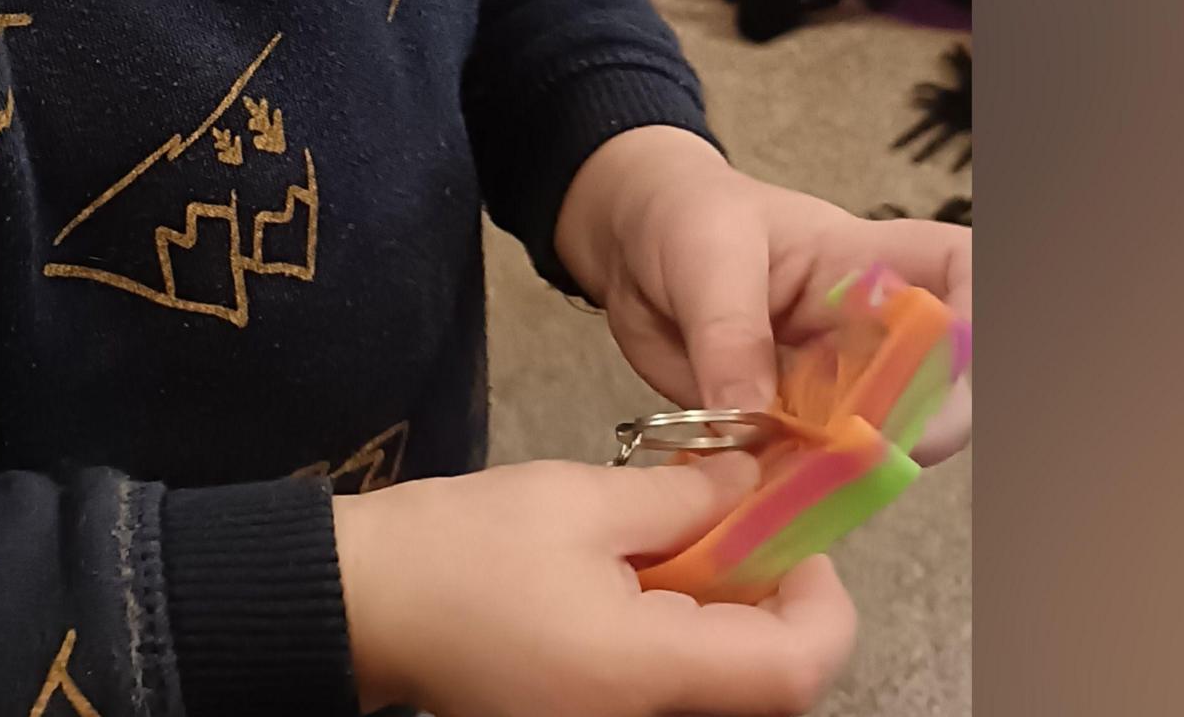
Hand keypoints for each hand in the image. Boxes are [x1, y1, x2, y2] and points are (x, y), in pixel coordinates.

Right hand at [333, 456, 854, 716]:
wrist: (361, 605)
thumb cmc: (463, 549)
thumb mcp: (581, 500)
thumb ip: (684, 498)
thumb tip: (751, 488)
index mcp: (648, 674)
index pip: (794, 670)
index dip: (822, 605)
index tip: (795, 540)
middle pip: (767, 691)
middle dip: (775, 612)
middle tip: (742, 536)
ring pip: (720, 694)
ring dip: (731, 629)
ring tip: (690, 552)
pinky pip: (669, 696)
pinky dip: (685, 647)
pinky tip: (649, 589)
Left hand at [556, 127, 973, 461]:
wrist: (628, 242)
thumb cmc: (680, 214)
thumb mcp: (703, 251)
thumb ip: (730, 330)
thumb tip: (750, 416)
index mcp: (865, 260)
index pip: (960, 274)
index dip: (974, 319)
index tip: (947, 368)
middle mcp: (864, 326)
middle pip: (938, 377)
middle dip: (920, 422)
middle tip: (867, 454)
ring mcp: (829, 379)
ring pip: (879, 436)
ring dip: (854, 470)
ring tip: (806, 483)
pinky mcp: (786, 422)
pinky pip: (811, 466)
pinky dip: (797, 490)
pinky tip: (769, 499)